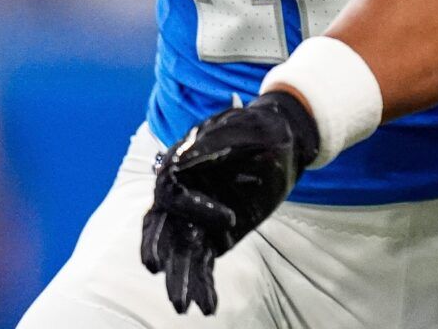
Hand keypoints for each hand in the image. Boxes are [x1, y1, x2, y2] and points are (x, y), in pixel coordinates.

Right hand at [140, 90, 318, 314]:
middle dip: (156, 250)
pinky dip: (203, 285)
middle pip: (159, 227)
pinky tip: (207, 307)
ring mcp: (195, 221)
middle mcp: (181, 197)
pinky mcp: (212, 239)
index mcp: (180, 166)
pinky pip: (201, 265)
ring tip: (182, 306)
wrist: (281, 142)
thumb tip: (181, 161)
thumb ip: (213, 145)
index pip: (172, 194)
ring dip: (179, 278)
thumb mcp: (242, 129)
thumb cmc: (258, 129)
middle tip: (157, 270)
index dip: (194, 209)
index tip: (230, 220)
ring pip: (179, 253)